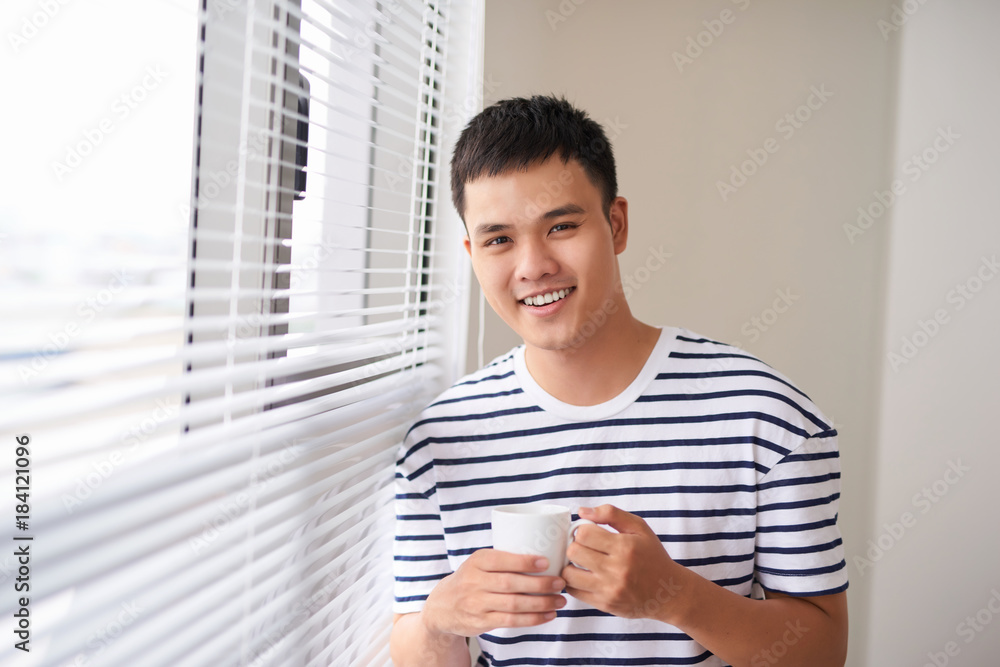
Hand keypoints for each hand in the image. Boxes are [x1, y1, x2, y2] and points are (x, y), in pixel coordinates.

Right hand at [422, 549, 567, 638]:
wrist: (443, 606)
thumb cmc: (472, 579)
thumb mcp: (479, 562)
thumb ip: (503, 559)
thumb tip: (546, 552)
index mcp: (477, 561)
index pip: (502, 560)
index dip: (524, 562)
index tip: (546, 562)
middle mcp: (474, 581)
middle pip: (510, 584)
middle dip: (539, 584)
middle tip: (560, 582)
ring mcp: (477, 603)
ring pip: (513, 604)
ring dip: (541, 603)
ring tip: (560, 600)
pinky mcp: (481, 621)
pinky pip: (511, 621)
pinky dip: (533, 619)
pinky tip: (548, 615)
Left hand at [562, 504, 684, 620]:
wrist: (668, 592)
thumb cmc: (652, 556)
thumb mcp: (639, 528)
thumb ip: (611, 513)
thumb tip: (582, 511)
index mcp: (624, 547)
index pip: (584, 534)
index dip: (582, 530)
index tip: (588, 533)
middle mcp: (616, 569)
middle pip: (574, 552)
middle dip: (575, 546)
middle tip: (583, 547)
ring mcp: (610, 589)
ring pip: (569, 575)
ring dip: (570, 566)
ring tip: (580, 563)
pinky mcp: (605, 604)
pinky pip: (575, 592)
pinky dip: (574, 583)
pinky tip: (583, 576)